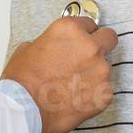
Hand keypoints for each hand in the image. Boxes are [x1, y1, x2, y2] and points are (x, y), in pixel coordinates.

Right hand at [1, 16, 116, 132]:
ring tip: (73, 86)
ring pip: (106, 68)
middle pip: (109, 38)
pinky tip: (75, 100)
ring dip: (94, 74)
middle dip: (101, 45)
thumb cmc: (22, 82)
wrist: (24, 109)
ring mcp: (100, 71)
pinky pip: (104, 91)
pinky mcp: (104, 94)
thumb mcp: (28, 49)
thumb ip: (49, 43)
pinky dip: (93, 95)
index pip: (89, 24)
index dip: (83, 34)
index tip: (80, 42)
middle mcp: (89, 47)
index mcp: (70, 30)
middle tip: (87, 58)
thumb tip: (53, 49)